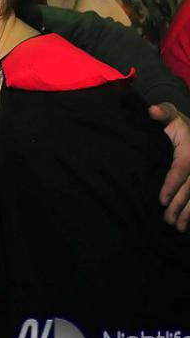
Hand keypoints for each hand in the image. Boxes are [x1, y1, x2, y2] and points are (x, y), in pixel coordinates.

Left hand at [149, 102, 189, 230]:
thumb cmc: (177, 123)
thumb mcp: (171, 114)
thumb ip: (163, 112)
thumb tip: (152, 111)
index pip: (181, 169)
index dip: (172, 185)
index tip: (161, 200)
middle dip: (180, 205)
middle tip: (167, 220)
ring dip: (189, 213)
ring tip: (177, 227)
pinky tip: (186, 223)